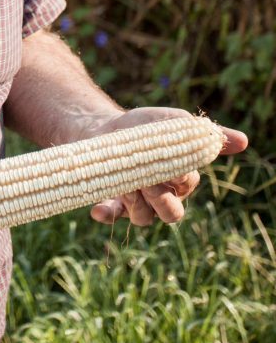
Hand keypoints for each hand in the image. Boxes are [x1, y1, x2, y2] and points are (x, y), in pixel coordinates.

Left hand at [88, 106, 247, 226]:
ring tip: (125, 185)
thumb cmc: (146, 127)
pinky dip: (106, 214)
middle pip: (171, 213)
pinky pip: (111, 216)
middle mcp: (160, 197)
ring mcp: (136, 203)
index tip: (169, 165)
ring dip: (136, 204)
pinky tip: (98, 209)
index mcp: (179, 181)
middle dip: (162, 200)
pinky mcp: (111, 203)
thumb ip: (205, 135)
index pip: (186, 186)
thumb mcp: (176, 123)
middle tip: (148, 182)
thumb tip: (244, 141)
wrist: (107, 127)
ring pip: (144, 219)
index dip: (179, 179)